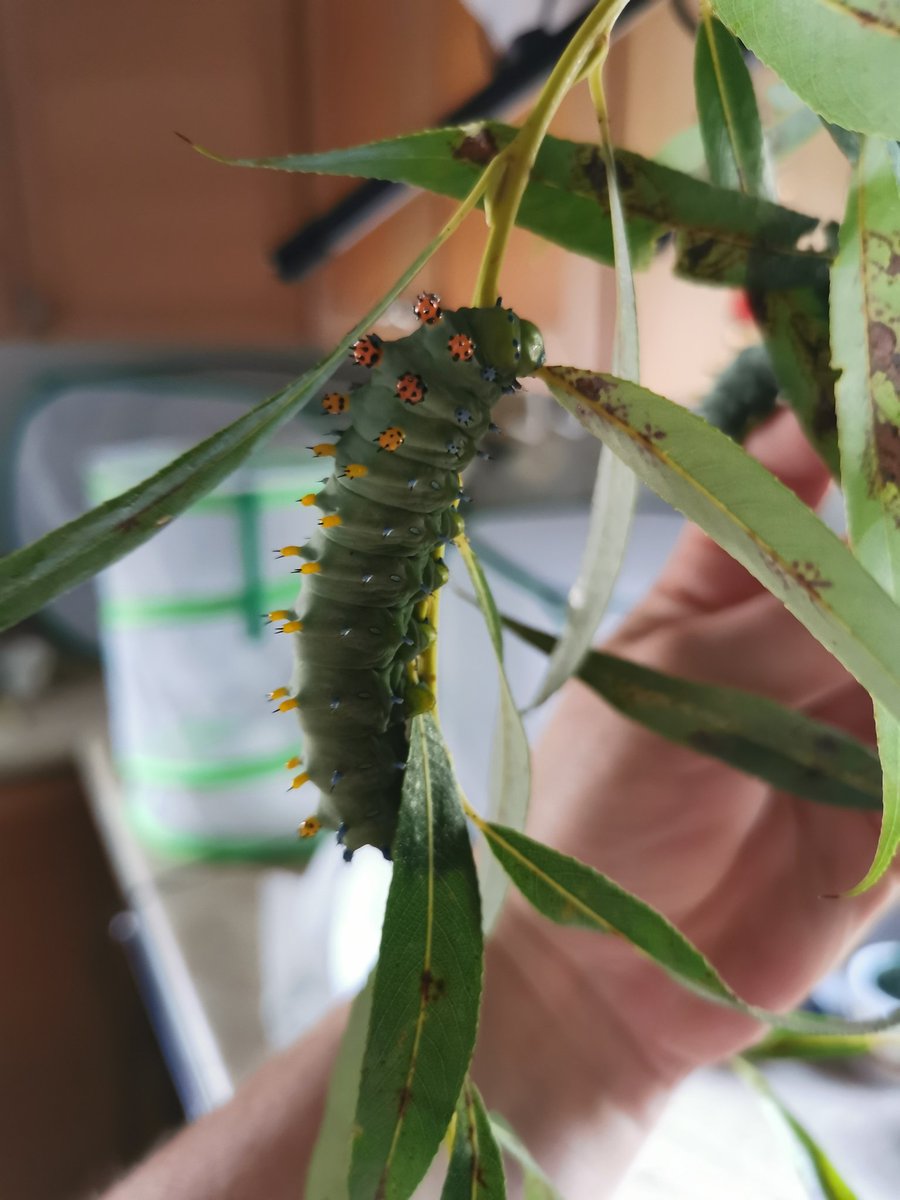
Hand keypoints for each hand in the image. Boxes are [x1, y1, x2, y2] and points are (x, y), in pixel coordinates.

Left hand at [474, 411, 897, 1191]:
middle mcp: (794, 647)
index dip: (840, 435)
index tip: (887, 392)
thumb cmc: (596, 810)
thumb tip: (888, 553)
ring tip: (891, 686)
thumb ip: (798, 623)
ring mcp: (847, 729)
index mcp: (719, 594)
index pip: (789, 486)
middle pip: (882, 563)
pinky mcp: (886, 818)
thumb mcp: (680, 690)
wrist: (596, 974)